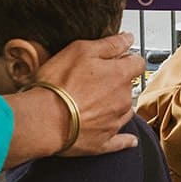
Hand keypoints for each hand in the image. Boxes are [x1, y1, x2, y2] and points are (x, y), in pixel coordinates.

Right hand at [35, 32, 145, 157]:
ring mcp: (114, 123)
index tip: (118, 59)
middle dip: (116, 82)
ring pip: (124, 110)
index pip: (138, 63)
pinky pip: (120, 141)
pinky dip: (124, 140)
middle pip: (129, 87)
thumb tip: (128, 38)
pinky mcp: (103, 143)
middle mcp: (122, 99)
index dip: (127, 58)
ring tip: (93, 103)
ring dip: (115, 105)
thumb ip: (109, 44)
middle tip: (94, 80)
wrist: (43, 120)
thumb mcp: (81, 50)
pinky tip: (129, 140)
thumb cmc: (58, 84)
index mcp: (120, 76)